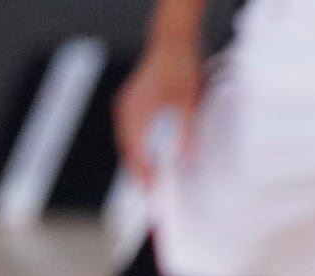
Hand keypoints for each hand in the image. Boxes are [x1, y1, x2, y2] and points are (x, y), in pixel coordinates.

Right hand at [114, 40, 203, 186]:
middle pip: (127, 149)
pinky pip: (128, 131)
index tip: (152, 190)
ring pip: (126, 141)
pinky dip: (135, 147)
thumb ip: (186, 131)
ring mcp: (125, 105)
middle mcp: (127, 109)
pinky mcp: (130, 102)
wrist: (171, 43)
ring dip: (135, 160)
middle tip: (150, 193)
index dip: (144, 173)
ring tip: (148, 180)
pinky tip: (146, 157)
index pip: (137, 151)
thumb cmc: (181, 69)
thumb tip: (187, 157)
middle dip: (138, 171)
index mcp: (138, 111)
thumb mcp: (189, 102)